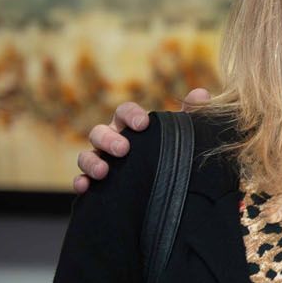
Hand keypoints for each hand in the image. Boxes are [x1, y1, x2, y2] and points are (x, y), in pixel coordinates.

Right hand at [72, 89, 210, 193]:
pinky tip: (84, 187)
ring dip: (91, 161)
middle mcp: (112, 140)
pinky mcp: (95, 182)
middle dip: (109, 139)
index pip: (125, 112)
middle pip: (100, 132)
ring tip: (103, 171)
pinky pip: (81, 180)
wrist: (167, 188)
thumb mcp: (183, 135)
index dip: (131, 115)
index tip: (143, 124)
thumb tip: (202, 94)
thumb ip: (191, 115)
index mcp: (131, 126)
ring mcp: (101, 160)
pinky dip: (79, 182)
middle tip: (124, 149)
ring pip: (86, 155)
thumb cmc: (173, 152)